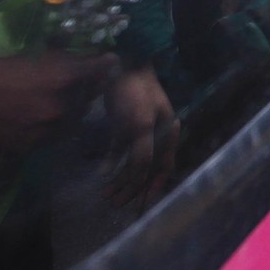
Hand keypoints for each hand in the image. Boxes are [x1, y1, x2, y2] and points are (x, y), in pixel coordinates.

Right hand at [0, 43, 116, 150]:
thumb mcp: (36, 44)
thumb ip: (65, 50)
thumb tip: (86, 50)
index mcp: (64, 77)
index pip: (99, 70)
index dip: (105, 63)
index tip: (109, 60)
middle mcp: (60, 107)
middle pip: (88, 97)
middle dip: (89, 86)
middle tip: (86, 79)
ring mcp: (44, 129)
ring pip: (73, 119)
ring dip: (73, 107)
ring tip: (67, 99)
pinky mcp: (28, 145)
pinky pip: (52, 135)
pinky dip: (54, 124)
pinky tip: (48, 115)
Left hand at [104, 65, 179, 204]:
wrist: (121, 64)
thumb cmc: (136, 92)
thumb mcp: (141, 122)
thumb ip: (141, 151)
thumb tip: (137, 176)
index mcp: (166, 134)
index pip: (161, 167)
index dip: (151, 188)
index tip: (139, 206)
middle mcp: (155, 135)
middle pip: (146, 169)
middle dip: (132, 189)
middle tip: (115, 205)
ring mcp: (139, 131)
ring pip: (131, 162)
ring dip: (120, 180)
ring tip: (106, 196)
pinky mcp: (123, 126)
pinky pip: (119, 151)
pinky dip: (112, 164)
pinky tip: (103, 176)